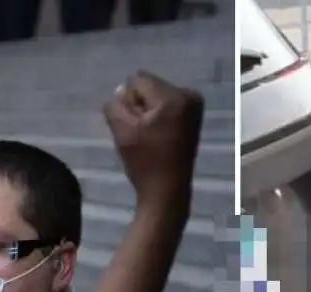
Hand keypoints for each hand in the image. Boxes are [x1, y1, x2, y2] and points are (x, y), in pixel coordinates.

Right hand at [103, 70, 203, 206]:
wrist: (167, 192)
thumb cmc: (144, 162)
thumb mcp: (121, 130)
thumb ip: (115, 104)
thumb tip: (122, 91)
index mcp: (174, 97)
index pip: (137, 80)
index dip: (128, 102)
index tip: (135, 127)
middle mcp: (189, 95)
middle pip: (149, 86)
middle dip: (140, 106)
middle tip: (142, 135)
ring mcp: (194, 106)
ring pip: (156, 96)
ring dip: (148, 113)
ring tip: (150, 138)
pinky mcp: (193, 117)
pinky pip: (166, 106)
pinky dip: (159, 118)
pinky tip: (159, 138)